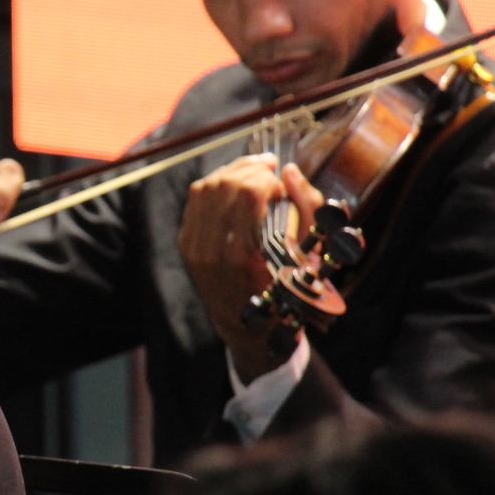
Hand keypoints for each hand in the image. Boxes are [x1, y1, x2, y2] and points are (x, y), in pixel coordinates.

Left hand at [177, 154, 322, 381]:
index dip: (267, 179)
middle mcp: (212, 250)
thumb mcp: (309, 253)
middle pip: (224, 185)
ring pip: (205, 187)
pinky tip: (233, 184)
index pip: (248, 193)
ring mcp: (194, 248)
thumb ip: (306, 205)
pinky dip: (214, 184)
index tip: (280, 186)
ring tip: (254, 172)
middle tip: (269, 172)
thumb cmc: (285, 289)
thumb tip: (288, 171)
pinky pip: (195, 200)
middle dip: (250, 170)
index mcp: (244, 255)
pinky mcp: (185, 244)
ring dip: (232, 172)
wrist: (246, 324)